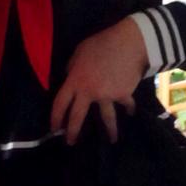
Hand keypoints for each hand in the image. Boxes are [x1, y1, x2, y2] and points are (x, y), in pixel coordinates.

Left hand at [50, 17, 148, 144]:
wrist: (131, 42)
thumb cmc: (102, 43)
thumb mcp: (79, 52)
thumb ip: (72, 68)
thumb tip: (70, 77)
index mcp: (75, 81)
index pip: (60, 104)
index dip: (56, 117)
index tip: (54, 128)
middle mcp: (89, 92)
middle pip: (77, 117)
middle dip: (73, 132)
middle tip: (70, 143)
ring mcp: (107, 95)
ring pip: (107, 118)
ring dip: (110, 130)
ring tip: (113, 140)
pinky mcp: (123, 94)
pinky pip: (126, 104)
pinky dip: (130, 108)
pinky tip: (131, 113)